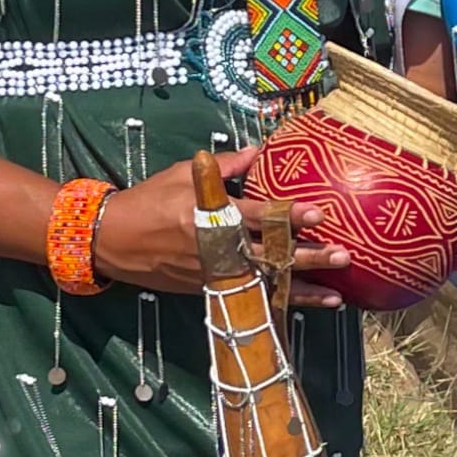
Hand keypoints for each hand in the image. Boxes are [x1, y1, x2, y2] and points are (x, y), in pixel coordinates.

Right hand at [91, 148, 354, 306]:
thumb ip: (224, 166)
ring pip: (265, 284)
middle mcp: (215, 248)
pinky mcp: (209, 291)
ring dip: (302, 290)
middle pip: (269, 254)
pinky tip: (306, 306)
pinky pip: (251, 297)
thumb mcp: (182, 175)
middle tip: (343, 255)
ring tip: (337, 295)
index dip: (288, 215)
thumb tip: (260, 151)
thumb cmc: (149, 200)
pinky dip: (279, 302)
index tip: (318, 213)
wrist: (113, 241)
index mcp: (209, 214)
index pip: (256, 215)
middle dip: (308, 256)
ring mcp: (213, 274)